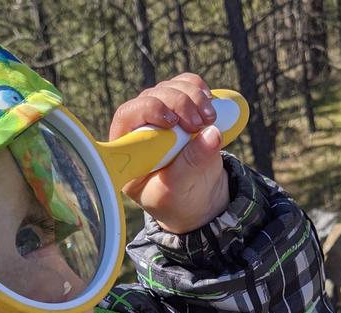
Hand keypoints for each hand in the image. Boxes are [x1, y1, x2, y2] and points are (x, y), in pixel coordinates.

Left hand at [109, 73, 229, 234]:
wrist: (196, 196)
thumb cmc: (176, 200)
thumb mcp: (180, 189)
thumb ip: (193, 163)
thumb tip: (213, 133)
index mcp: (127, 150)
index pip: (127, 116)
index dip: (150, 110)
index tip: (174, 123)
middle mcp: (138, 127)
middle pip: (151, 96)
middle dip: (179, 104)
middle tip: (200, 124)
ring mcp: (158, 114)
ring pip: (170, 88)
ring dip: (193, 96)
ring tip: (211, 118)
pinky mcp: (179, 107)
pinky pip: (186, 85)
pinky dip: (200, 90)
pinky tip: (211, 104)